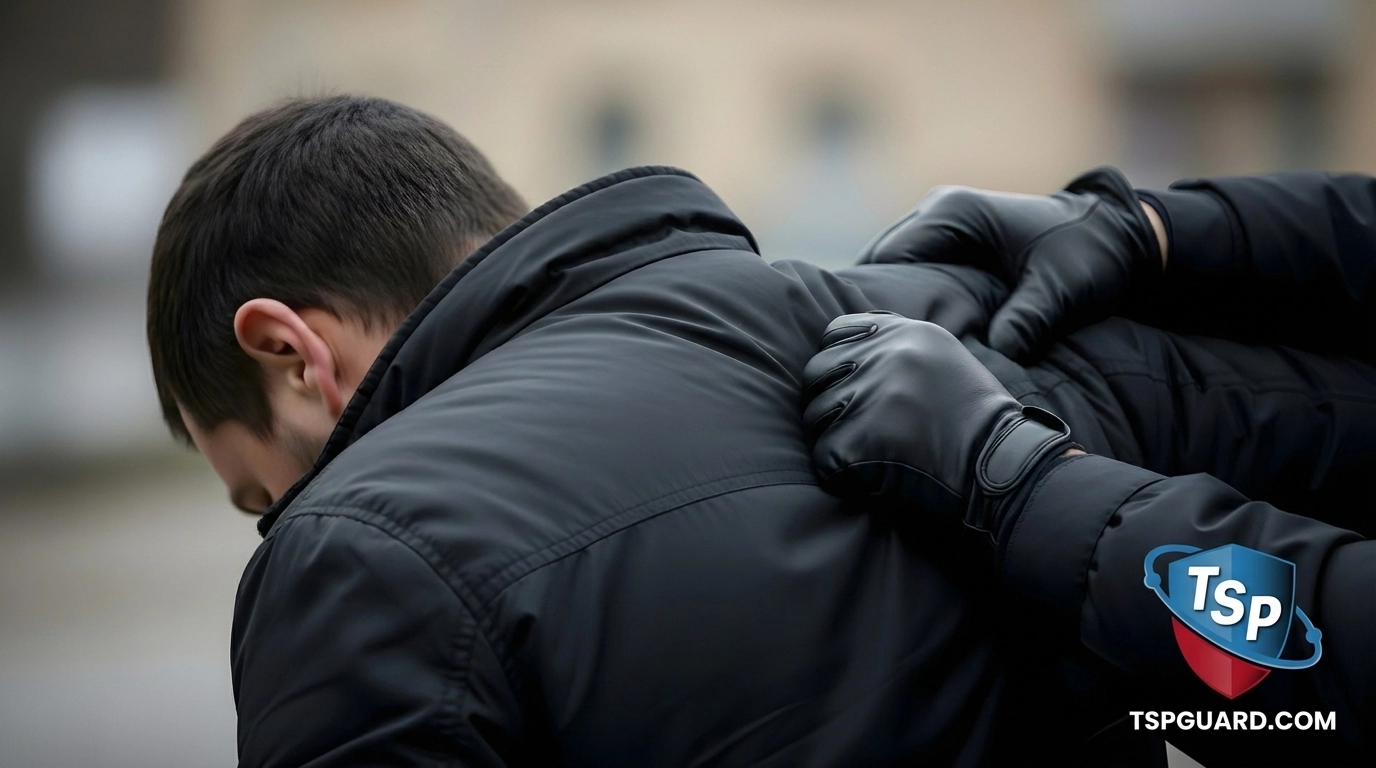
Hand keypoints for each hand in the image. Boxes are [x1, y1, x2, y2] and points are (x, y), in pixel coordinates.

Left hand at [802, 312, 1076, 533]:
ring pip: (814, 417)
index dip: (835, 362)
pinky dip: (839, 473)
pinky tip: (869, 477)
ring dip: (833, 438)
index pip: (835, 333)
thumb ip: (895, 347)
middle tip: (856, 429)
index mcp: (905, 333)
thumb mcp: (942, 359)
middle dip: (828, 402)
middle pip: (816, 373)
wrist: (1003, 467)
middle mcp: (885, 356)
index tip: (848, 386)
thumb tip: (840, 350)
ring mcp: (870, 396)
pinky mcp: (859, 439)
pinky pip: (823, 457)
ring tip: (870, 455)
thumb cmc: (976, 421)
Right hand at [858, 166, 1162, 360]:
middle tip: (866, 350)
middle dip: (872, 299)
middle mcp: (938, 209)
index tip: (870, 339)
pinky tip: (905, 330)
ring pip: (892, 264)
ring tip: (879, 344)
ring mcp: (941, 221)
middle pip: (879, 260)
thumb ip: (1027, 319)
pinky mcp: (951, 239)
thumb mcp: (1061, 289)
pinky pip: (912, 267)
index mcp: (955, 212)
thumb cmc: (1088, 254)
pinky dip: (906, 294)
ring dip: (888, 298)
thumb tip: (995, 354)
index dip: (872, 296)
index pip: (888, 258)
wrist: (1116, 234)